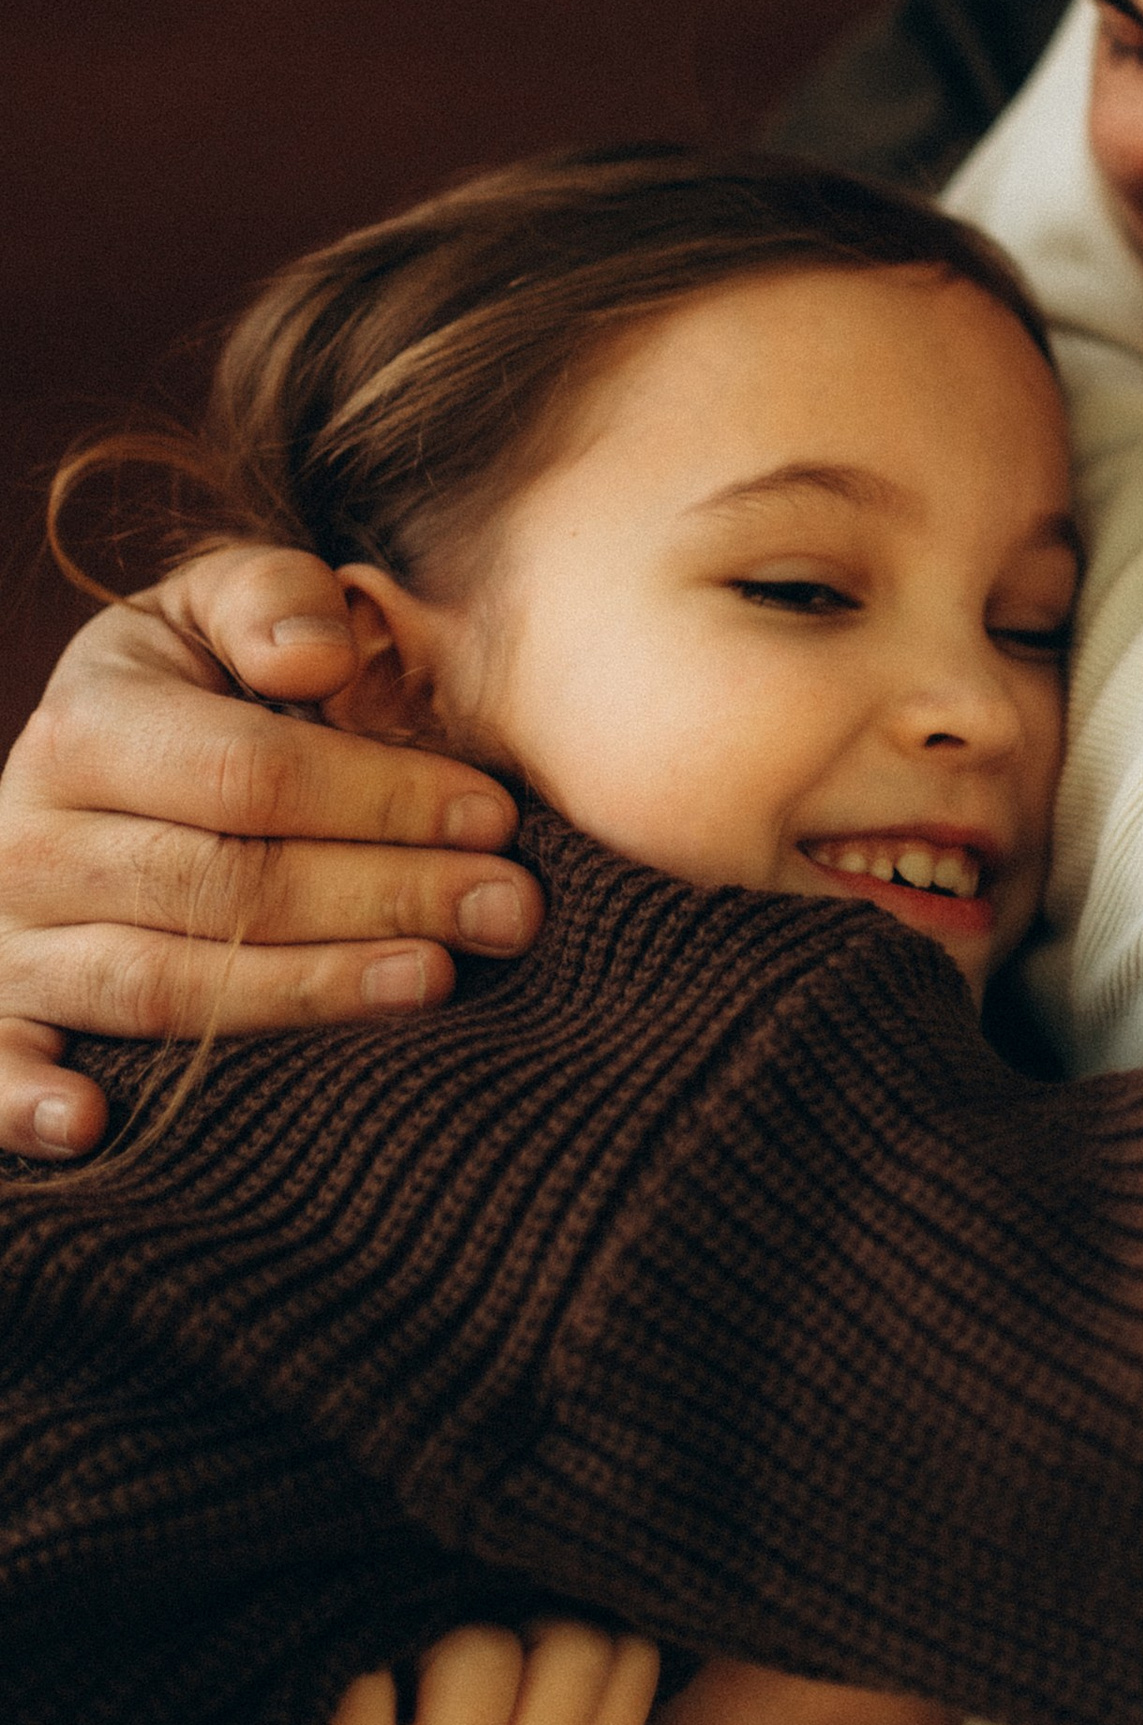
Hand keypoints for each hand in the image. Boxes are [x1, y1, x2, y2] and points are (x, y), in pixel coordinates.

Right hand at [0, 545, 541, 1157]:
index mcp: (88, 724)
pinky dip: (25, 1104)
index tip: (494, 816)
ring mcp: (8, 936)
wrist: (89, 756)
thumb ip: (274, 599)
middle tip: (510, 909)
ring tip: (433, 981)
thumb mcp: (221, 605)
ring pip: (158, 984)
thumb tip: (318, 656)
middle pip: (221, 885)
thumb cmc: (191, 682)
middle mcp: (31, 835)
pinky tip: (96, 1125)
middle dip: (383, 896)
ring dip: (302, 993)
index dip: (381, 796)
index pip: (251, 775)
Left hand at [167, 1617, 658, 1724]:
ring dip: (433, 1642)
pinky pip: (370, 1685)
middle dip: (515, 1627)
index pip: (631, 1660)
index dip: (580, 1627)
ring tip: (406, 1687)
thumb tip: (590, 1602)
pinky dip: (355, 1672)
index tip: (526, 1655)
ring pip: (477, 1652)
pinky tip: (350, 1710)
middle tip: (463, 1666)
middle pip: (574, 1644)